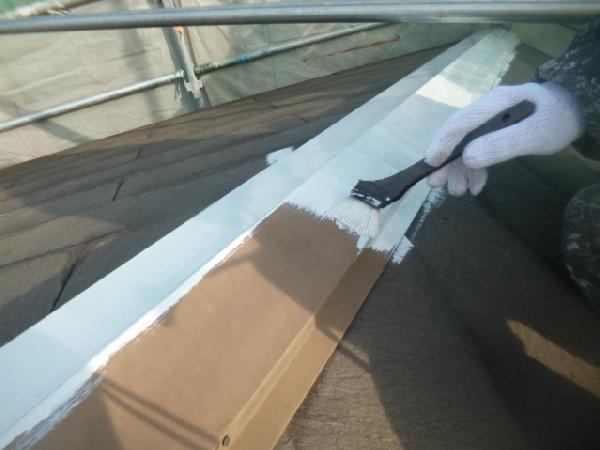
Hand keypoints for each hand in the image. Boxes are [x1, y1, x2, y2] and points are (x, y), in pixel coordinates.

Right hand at [425, 82, 584, 194]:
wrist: (577, 111)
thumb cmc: (557, 120)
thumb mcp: (534, 134)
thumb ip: (502, 144)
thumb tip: (467, 157)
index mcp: (495, 103)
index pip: (461, 122)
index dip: (443, 142)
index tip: (431, 164)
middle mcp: (487, 110)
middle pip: (458, 135)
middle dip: (446, 160)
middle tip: (436, 184)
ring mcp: (490, 121)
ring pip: (465, 145)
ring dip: (459, 169)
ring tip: (458, 191)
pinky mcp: (494, 132)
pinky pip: (478, 150)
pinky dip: (475, 169)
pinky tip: (476, 185)